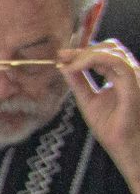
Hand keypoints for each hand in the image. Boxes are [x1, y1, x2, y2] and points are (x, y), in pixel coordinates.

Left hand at [60, 39, 139, 186]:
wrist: (124, 146)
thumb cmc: (110, 127)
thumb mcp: (87, 101)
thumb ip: (78, 82)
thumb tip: (64, 65)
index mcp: (120, 76)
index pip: (105, 54)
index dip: (83, 51)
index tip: (61, 54)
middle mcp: (130, 73)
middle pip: (110, 48)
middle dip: (83, 49)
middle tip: (62, 56)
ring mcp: (134, 77)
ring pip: (113, 51)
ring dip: (86, 53)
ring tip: (68, 63)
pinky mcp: (134, 84)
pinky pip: (117, 63)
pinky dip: (94, 59)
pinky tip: (77, 67)